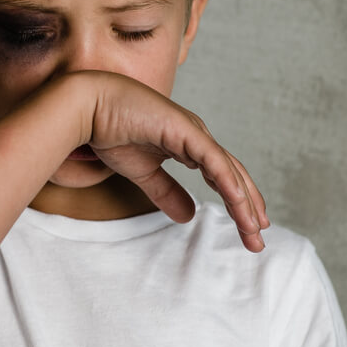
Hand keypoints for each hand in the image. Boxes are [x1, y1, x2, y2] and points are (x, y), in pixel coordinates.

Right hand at [84, 72, 268, 249]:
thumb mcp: (144, 173)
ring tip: (254, 230)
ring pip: (228, 171)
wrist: (89, 107)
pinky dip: (228, 182)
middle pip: (232, 176)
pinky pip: (214, 161)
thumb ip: (166, 192)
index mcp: (188, 145)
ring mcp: (194, 132)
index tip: (249, 228)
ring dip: (244, 202)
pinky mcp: (186, 130)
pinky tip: (239, 204)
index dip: (238, 202)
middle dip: (248, 208)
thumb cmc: (111, 131)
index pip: (222, 176)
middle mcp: (197, 137)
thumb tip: (188, 216)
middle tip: (257, 238)